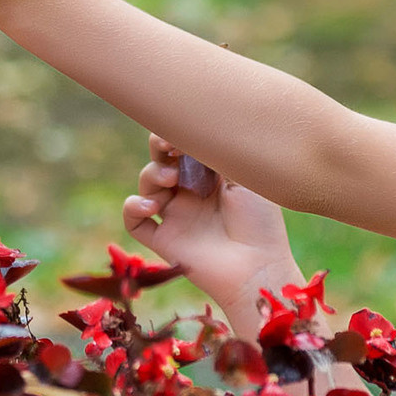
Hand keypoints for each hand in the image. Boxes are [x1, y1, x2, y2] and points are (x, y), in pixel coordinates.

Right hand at [123, 134, 302, 337]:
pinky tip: (151, 206)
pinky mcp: (164, 240)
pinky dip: (133, 208)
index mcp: (213, 177)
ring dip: (151, 175)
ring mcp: (177, 217)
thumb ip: (219, 152)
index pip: (186, 147)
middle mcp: (191, 194)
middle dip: (159, 147)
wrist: (260, 269)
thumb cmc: (261, 223)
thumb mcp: (246, 178)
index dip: (178, 134)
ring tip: (170, 180)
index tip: (183, 129)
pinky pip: (134, 221)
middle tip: (168, 146)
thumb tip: (197, 125)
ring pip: (147, 186)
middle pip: (162, 160)